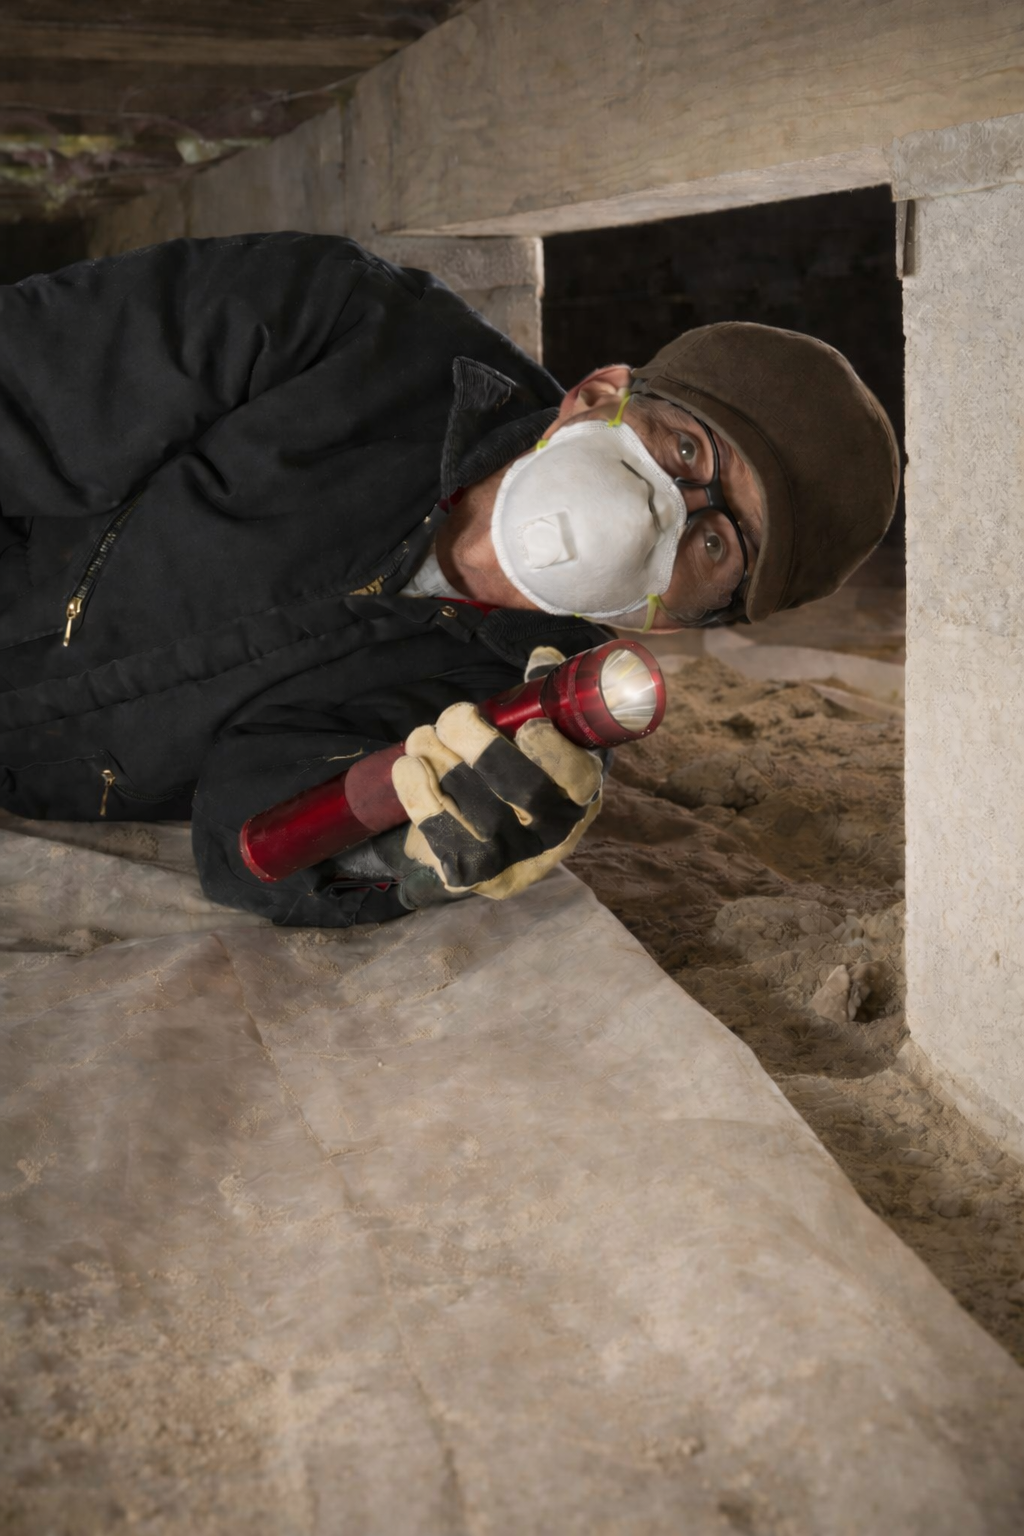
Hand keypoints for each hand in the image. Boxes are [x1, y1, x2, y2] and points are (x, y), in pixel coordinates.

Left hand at [390, 648, 602, 899]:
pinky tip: (409, 768)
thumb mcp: (540, 737)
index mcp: (580, 792)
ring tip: (422, 737)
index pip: (578, 779)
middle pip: (520, 789)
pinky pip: (440, 835)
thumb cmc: (515, 773)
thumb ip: (542, 694)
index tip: (528, 726)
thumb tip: (542, 656)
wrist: (489, 839)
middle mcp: (552, 832)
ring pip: (475, 808)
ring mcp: (512, 857)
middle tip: (454, 717)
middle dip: (478, 742)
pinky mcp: (471, 874)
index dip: (554, 753)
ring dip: (438, 760)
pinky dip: (417, 794)